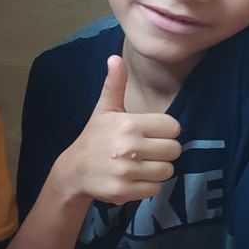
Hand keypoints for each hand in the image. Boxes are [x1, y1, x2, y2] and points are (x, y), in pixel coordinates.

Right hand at [59, 55, 181, 204]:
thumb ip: (115, 85)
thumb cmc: (95, 138)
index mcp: (128, 124)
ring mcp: (126, 171)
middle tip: (144, 152)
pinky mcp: (124, 191)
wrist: (73, 170)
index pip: (173, 128)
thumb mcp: (104, 110)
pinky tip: (132, 179)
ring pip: (167, 171)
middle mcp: (128, 147)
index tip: (148, 135)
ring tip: (138, 166)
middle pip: (174, 150)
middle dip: (162, 152)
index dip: (163, 132)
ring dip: (156, 170)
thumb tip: (115, 58)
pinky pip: (155, 189)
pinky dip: (147, 186)